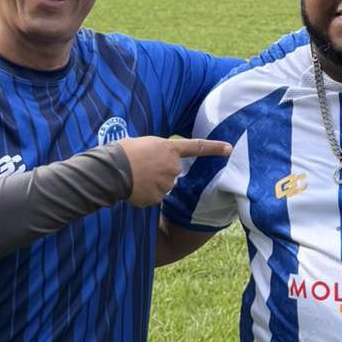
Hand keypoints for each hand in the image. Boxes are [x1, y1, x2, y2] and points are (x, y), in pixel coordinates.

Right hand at [117, 136, 231, 206]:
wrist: (111, 170)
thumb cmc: (123, 152)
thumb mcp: (144, 143)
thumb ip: (159, 151)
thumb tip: (159, 160)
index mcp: (170, 149)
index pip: (197, 147)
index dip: (215, 148)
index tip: (230, 148)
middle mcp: (173, 167)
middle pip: (172, 172)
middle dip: (160, 172)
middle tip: (141, 167)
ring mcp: (167, 184)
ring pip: (163, 186)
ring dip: (151, 183)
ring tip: (134, 176)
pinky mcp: (158, 198)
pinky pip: (154, 197)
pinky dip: (145, 194)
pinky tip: (134, 188)